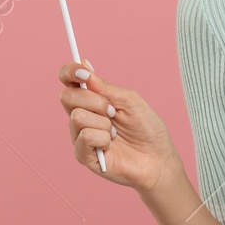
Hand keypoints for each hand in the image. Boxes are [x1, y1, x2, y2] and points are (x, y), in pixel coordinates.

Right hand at [58, 60, 178, 192]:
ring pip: (77, 116)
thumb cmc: (146, 129)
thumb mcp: (129, 100)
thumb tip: (83, 65)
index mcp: (91, 99)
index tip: (82, 72)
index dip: (69, 72)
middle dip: (94, 100)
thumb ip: (105, 87)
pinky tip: (111, 145)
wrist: (157, 159)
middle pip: (67, 96)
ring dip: (103, 122)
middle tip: (113, 111)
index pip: (68, 81)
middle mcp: (81, 116)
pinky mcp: (82, 155)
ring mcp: (79, 136)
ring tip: (115, 132)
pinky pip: (85, 136)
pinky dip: (103, 138)